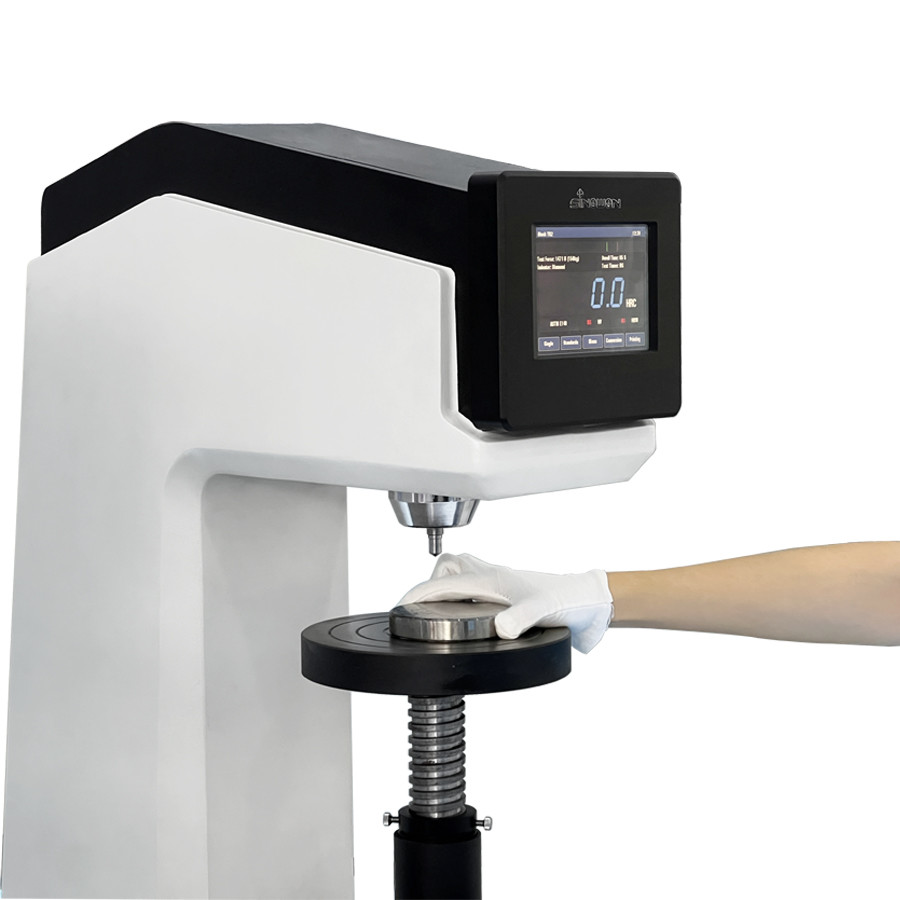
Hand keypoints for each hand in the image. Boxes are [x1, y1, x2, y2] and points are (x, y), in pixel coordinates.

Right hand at [396, 554, 613, 652]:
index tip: (402, 605)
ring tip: (439, 605)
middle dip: (429, 582)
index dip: (419, 593)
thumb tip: (500, 629)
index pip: (445, 582)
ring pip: (461, 568)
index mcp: (492, 579)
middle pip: (448, 566)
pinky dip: (462, 588)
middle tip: (421, 605)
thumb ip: (520, 619)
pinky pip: (474, 579)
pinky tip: (470, 610)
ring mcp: (499, 579)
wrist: (586, 598)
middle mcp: (492, 575)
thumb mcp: (541, 613)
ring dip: (445, 581)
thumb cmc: (566, 600)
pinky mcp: (507, 588)